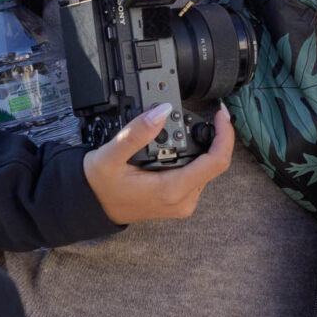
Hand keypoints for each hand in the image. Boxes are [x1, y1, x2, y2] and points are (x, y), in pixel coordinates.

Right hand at [81, 104, 233, 224]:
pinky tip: (176, 146)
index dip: (225, 135)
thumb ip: (137, 132)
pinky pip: (196, 176)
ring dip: (200, 147)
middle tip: (197, 115)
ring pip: (206, 169)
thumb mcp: (111, 155)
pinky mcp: (179, 201)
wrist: (90, 206)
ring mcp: (182, 203)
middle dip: (210, 137)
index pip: (216, 162)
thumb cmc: (99, 185)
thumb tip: (162, 110)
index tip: (220, 114)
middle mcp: (182, 200)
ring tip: (180, 130)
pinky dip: (192, 158)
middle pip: (214, 163)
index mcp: (172, 190)